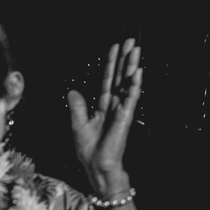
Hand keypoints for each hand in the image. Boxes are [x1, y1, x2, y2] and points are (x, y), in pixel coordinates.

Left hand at [68, 39, 142, 196]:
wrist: (97, 167)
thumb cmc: (89, 150)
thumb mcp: (78, 125)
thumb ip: (77, 107)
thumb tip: (73, 91)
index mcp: (103, 105)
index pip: (108, 79)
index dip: (111, 63)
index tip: (115, 48)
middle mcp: (114, 104)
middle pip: (120, 77)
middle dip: (125, 59)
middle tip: (130, 42)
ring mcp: (122, 109)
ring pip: (127, 83)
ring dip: (131, 67)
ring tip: (135, 50)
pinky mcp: (125, 117)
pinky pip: (131, 98)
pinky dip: (134, 85)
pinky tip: (137, 73)